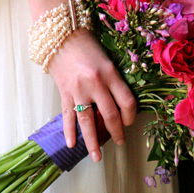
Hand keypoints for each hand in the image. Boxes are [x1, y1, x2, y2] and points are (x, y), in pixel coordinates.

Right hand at [47, 29, 136, 161]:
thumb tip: (122, 107)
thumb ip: (116, 82)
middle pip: (110, 115)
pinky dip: (69, 132)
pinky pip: (67, 116)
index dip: (131, 116)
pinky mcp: (64, 93)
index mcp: (110, 74)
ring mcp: (78, 90)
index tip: (130, 122)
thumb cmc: (90, 46)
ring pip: (87, 121)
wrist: (61, 35)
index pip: (127, 102)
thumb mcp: (109, 61)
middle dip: (117, 132)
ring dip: (92, 141)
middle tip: (120, 142)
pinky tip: (71, 144)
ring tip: (96, 157)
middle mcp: (95, 84)